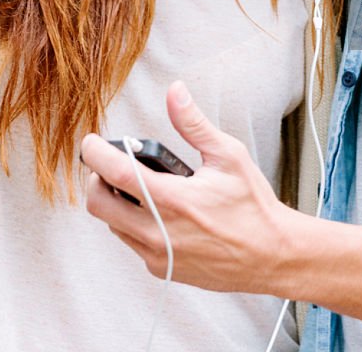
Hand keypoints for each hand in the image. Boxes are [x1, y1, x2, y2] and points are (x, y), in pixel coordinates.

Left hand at [81, 81, 294, 295]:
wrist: (271, 255)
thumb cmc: (252, 205)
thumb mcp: (228, 155)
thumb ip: (194, 124)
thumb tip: (175, 91)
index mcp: (172, 200)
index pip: (115, 173)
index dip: (95, 154)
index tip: (91, 141)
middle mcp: (157, 232)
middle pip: (98, 204)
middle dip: (97, 179)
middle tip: (112, 163)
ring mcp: (157, 255)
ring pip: (112, 224)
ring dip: (115, 201)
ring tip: (139, 184)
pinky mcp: (160, 269)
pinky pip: (130, 241)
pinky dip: (132, 221)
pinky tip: (156, 209)